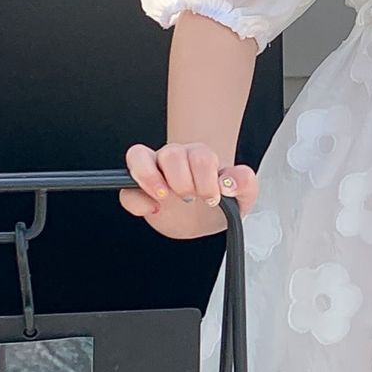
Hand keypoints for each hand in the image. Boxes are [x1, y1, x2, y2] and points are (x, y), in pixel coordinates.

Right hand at [121, 140, 259, 238]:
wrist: (206, 219)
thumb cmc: (220, 202)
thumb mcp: (242, 197)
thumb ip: (245, 183)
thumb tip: (231, 182)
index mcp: (199, 158)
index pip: (198, 154)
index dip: (205, 177)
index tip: (212, 197)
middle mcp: (174, 160)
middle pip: (170, 153)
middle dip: (183, 181)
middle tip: (191, 198)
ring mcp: (153, 173)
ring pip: (139, 155)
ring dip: (152, 179)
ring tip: (165, 197)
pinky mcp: (138, 194)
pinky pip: (126, 190)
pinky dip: (137, 201)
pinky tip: (153, 210)